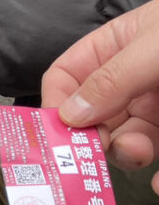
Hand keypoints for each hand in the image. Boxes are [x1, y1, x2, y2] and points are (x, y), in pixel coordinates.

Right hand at [42, 0, 158, 184]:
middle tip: (93, 157)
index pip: (65, 76)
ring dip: (127, 156)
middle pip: (93, 117)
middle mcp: (132, 79)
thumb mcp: (152, 47)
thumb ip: (111, 79)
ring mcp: (157, 104)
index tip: (58, 134)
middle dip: (93, 139)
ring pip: (127, 140)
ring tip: (140, 156)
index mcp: (115, 48)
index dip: (56, 105)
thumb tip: (69, 115)